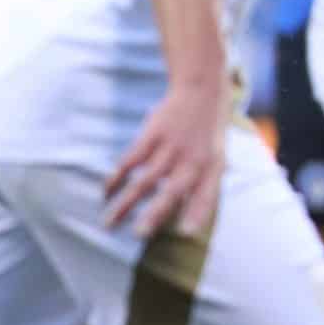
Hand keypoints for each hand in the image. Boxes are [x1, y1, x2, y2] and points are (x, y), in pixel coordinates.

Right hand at [104, 77, 230, 237]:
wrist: (202, 89)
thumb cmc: (209, 131)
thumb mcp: (217, 156)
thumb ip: (203, 185)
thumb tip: (189, 219)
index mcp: (212, 166)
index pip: (207, 194)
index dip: (198, 214)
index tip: (186, 233)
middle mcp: (193, 158)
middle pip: (171, 190)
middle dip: (154, 214)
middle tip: (139, 235)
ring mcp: (172, 146)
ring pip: (144, 180)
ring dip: (125, 202)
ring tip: (108, 222)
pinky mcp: (153, 134)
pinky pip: (131, 160)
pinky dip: (116, 177)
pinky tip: (106, 190)